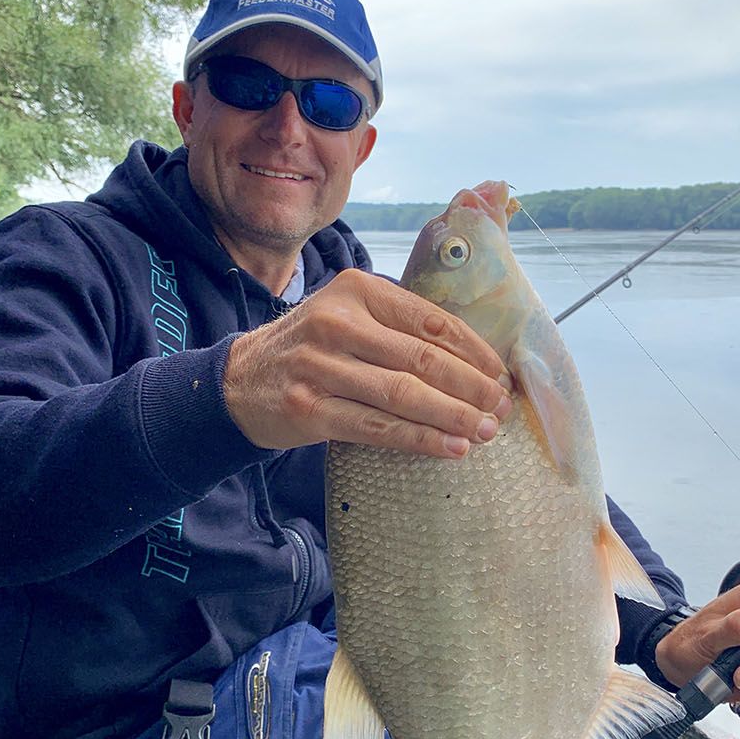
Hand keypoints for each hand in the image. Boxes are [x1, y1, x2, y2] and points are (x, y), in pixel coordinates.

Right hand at [222, 270, 511, 456]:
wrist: (238, 380)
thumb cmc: (311, 349)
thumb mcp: (349, 316)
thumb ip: (399, 327)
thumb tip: (475, 362)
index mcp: (357, 290)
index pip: (431, 321)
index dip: (475, 352)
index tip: (501, 376)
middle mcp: (337, 322)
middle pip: (422, 359)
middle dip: (471, 388)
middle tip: (501, 409)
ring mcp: (319, 366)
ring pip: (403, 395)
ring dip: (452, 417)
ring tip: (484, 432)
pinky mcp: (308, 408)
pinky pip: (377, 428)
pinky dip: (419, 439)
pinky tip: (450, 448)